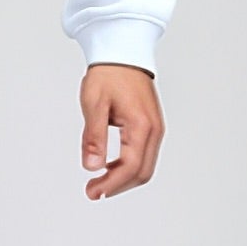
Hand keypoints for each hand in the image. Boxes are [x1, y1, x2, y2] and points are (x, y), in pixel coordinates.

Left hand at [80, 64, 165, 199]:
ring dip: (123, 179)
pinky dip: (128, 166)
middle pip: (142, 172)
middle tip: (93, 191)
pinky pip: (143, 155)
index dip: (111, 184)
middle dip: (117, 186)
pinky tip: (109, 166)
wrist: (122, 53)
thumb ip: (94, 137)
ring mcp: (155, 129)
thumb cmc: (108, 74)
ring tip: (98, 182)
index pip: (130, 167)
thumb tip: (92, 166)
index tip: (93, 192)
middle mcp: (154, 130)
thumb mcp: (94, 104)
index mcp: (142, 126)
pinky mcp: (151, 126)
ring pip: (144, 166)